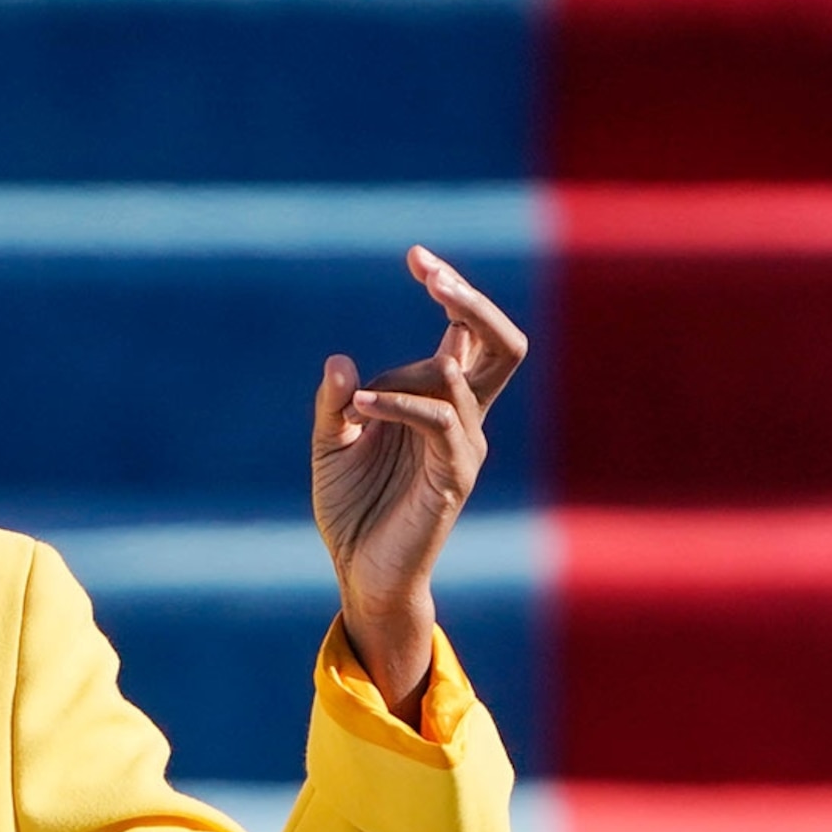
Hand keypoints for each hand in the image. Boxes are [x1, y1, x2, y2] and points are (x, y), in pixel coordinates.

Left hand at [309, 246, 525, 719]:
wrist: (361, 575)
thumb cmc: (352, 509)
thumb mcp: (330, 445)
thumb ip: (335, 402)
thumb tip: (341, 360)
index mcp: (438, 401)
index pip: (465, 332)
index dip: (451, 289)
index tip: (416, 256)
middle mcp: (463, 417)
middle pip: (502, 344)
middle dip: (472, 301)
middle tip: (430, 273)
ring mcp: (464, 445)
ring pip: (467, 378)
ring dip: (407, 371)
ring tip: (356, 399)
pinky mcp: (454, 476)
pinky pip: (438, 422)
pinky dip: (399, 404)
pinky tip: (360, 408)